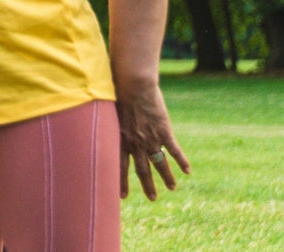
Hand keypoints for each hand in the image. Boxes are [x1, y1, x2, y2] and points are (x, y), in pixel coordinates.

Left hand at [116, 81, 189, 199]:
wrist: (133, 85)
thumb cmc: (116, 93)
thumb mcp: (107, 112)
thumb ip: (106, 123)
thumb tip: (96, 125)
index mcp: (120, 139)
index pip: (119, 167)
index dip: (121, 182)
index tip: (122, 196)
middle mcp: (135, 143)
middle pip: (142, 170)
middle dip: (147, 185)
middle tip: (152, 198)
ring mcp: (150, 138)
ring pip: (160, 164)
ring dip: (167, 177)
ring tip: (172, 188)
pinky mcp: (164, 131)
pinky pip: (174, 151)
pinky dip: (182, 161)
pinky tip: (187, 171)